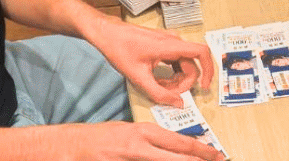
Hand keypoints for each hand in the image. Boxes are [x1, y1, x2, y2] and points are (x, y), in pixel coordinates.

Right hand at [61, 121, 224, 160]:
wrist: (72, 146)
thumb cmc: (101, 137)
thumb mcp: (129, 131)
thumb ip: (150, 140)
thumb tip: (174, 148)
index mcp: (142, 132)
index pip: (179, 142)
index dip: (201, 149)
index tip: (216, 154)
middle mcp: (137, 148)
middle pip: (176, 158)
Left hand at [90, 17, 213, 106]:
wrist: (107, 33)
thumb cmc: (120, 49)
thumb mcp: (139, 77)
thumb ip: (159, 93)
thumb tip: (178, 103)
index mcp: (170, 46)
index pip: (201, 53)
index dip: (208, 70)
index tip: (204, 86)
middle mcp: (173, 41)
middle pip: (191, 65)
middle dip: (184, 83)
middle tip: (169, 95)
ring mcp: (169, 42)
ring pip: (183, 64)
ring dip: (176, 79)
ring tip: (160, 87)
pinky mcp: (163, 45)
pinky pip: (175, 61)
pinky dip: (171, 73)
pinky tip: (158, 80)